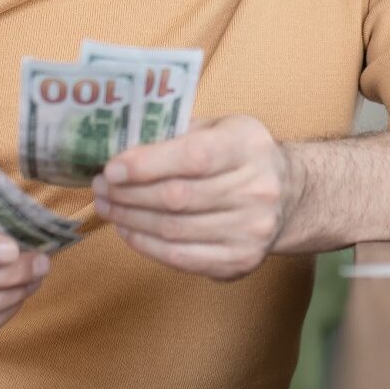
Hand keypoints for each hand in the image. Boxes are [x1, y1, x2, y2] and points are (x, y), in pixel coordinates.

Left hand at [92, 114, 300, 280]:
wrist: (289, 196)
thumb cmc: (241, 156)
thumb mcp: (220, 128)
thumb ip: (178, 133)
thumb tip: (122, 146)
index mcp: (249, 147)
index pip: (193, 157)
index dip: (146, 164)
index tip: (111, 168)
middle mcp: (257, 190)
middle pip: (177, 197)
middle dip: (128, 193)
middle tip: (100, 187)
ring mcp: (251, 231)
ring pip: (174, 230)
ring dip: (130, 219)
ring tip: (107, 207)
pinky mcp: (240, 261)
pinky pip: (181, 258)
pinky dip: (147, 245)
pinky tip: (128, 231)